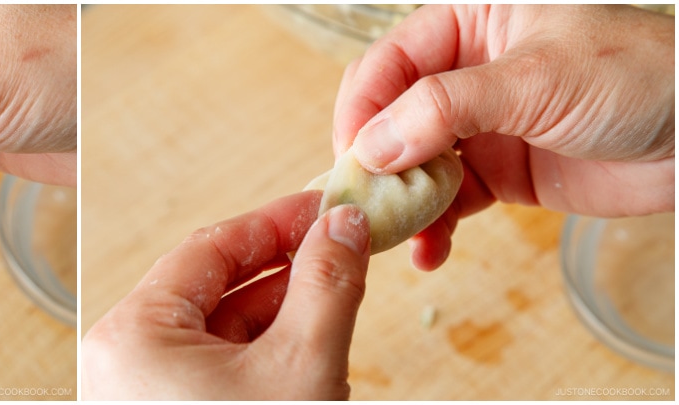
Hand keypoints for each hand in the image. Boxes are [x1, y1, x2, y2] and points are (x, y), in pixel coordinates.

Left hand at [82, 191, 370, 399]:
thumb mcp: (301, 365)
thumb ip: (326, 286)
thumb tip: (344, 226)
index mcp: (132, 334)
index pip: (210, 248)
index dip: (277, 224)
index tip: (326, 208)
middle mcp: (122, 359)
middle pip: (213, 287)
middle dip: (284, 270)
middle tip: (341, 249)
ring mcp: (139, 390)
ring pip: (216, 330)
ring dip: (279, 315)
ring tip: (336, 300)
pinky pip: (211, 368)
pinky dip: (260, 356)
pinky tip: (308, 351)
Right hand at [332, 5, 674, 269]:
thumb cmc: (636, 75)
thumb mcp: (533, 79)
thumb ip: (444, 109)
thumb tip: (371, 146)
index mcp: (469, 22)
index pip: (389, 62)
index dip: (363, 108)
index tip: (351, 156)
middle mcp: (465, 71)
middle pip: (390, 116)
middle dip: (374, 162)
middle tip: (362, 204)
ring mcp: (481, 125)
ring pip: (413, 164)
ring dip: (401, 202)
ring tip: (394, 237)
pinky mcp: (499, 172)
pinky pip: (448, 201)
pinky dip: (434, 228)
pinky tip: (429, 252)